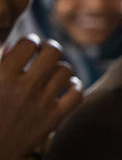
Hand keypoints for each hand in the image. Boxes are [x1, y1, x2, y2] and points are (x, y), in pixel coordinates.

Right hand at [0, 37, 81, 159]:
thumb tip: (7, 51)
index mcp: (2, 76)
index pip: (28, 43)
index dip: (29, 41)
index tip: (27, 47)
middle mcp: (26, 86)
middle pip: (53, 51)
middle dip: (49, 48)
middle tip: (44, 53)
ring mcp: (43, 102)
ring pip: (66, 70)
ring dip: (60, 67)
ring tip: (52, 72)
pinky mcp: (54, 118)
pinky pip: (77, 92)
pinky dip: (75, 86)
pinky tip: (66, 86)